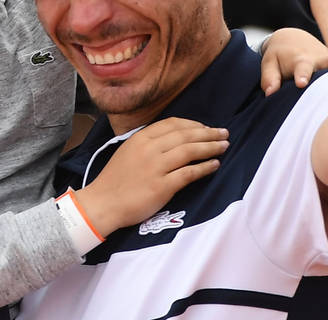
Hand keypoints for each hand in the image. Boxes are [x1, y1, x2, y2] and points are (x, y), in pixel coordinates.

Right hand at [74, 117, 227, 235]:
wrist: (103, 203)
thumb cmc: (116, 179)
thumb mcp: (129, 151)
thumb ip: (149, 143)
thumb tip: (175, 138)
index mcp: (141, 137)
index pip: (173, 124)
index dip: (193, 124)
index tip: (205, 128)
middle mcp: (149, 148)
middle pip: (185, 135)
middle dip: (208, 133)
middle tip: (224, 133)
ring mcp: (156, 167)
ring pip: (190, 151)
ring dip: (210, 147)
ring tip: (224, 146)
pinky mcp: (162, 186)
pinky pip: (189, 173)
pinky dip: (204, 167)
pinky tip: (215, 165)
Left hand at [259, 28, 327, 94]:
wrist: (296, 39)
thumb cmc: (280, 54)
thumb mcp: (269, 62)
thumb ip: (269, 77)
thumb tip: (270, 93)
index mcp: (302, 60)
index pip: (303, 68)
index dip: (303, 75)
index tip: (301, 83)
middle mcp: (321, 61)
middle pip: (327, 75)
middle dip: (327, 84)